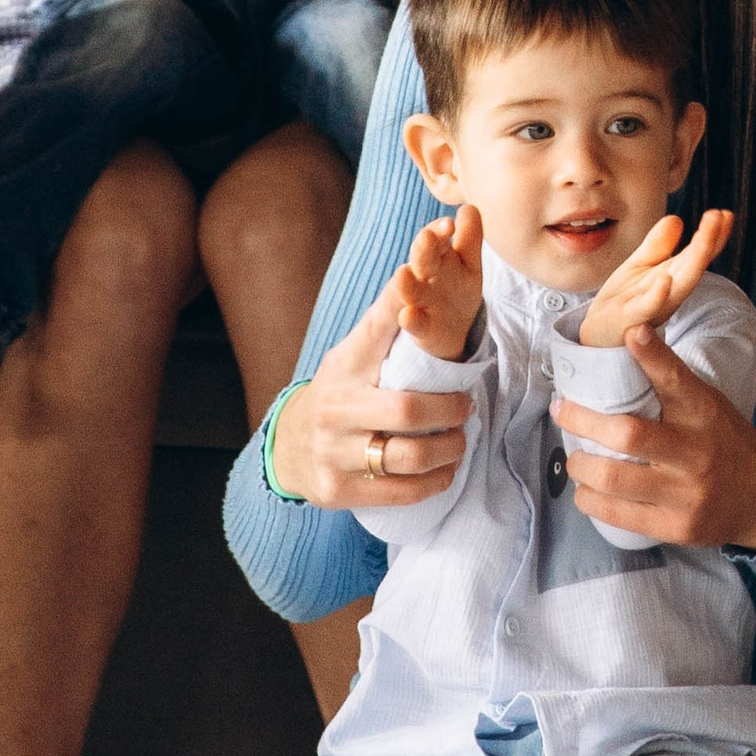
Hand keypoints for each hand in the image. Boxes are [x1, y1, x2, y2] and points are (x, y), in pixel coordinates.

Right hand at [269, 288, 475, 510]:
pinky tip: (446, 469)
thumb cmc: (343, 391)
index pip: (380, 326)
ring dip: (450, 449)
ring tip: (460, 440)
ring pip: (410, 456)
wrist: (289, 447)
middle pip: (409, 410)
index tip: (432, 276)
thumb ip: (390, 320)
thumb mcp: (357, 353)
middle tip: (467, 406)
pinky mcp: (338, 491)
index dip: (408, 305)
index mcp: (346, 364)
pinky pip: (404, 492)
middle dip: (451, 410)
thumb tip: (424, 262)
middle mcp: (336, 407)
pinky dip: (437, 481)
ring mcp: (333, 452)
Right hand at [389, 207, 483, 361]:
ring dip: (407, 282)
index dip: (441, 232)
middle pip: (423, 260)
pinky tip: (408, 314)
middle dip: (424, 249)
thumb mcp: (468, 263)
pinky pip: (414, 322)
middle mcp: (426, 276)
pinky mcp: (420, 327)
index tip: (449, 224)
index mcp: (440, 258)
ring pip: (412, 289)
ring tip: (403, 273)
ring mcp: (421, 301)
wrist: (451, 329)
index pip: (437, 240)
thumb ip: (469, 237)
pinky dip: (410, 319)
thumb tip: (469, 206)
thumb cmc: (457, 287)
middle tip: (426, 238)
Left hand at [556, 328, 755, 551]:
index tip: (632, 332)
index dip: (653, 356)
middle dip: (583, 420)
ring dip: (580, 466)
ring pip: (614, 478)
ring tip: (574, 459)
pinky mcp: (677, 526)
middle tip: (563, 411)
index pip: (676, 380)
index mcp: (704, 415)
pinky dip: (591, 500)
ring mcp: (686, 493)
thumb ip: (672, 384)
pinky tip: (586, 491)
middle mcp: (696, 452)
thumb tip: (627, 341)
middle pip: (628, 435)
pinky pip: (618, 514)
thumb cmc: (723, 442)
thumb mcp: (708, 405)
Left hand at [580, 207, 732, 349]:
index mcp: (673, 277)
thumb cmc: (623, 299)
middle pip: (694, 265)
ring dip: (695, 262)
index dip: (713, 235)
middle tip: (721, 216)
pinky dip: (659, 295)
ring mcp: (653, 306)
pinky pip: (647, 307)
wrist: (597, 333)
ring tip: (705, 239)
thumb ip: (658, 245)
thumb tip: (677, 219)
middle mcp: (670, 292)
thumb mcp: (640, 265)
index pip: (698, 254)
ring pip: (679, 285)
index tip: (725, 213)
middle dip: (709, 241)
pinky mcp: (631, 317)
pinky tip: (665, 279)